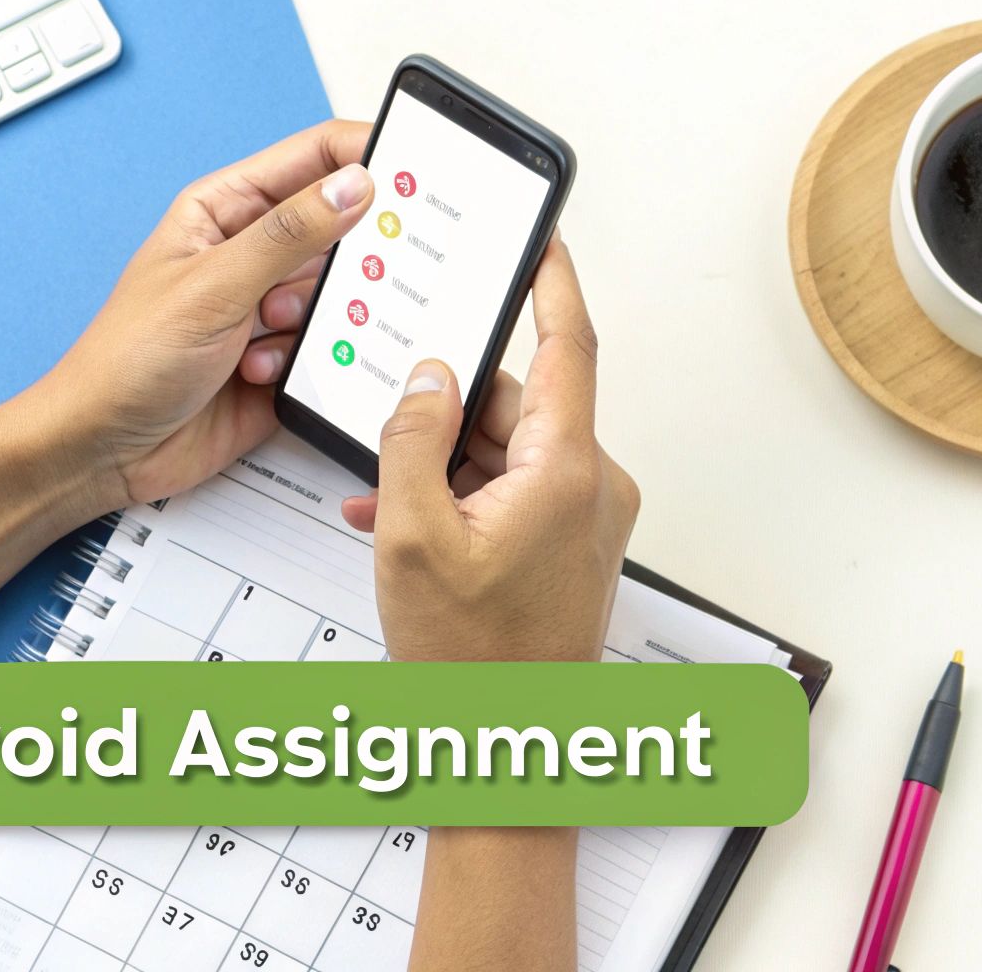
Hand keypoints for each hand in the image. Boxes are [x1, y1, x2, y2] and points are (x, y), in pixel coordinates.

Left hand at [32, 120, 374, 513]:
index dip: (365, 156)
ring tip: (264, 334)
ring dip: (312, 319)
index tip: (414, 172)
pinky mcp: (284, 362)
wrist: (105, 449)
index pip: (313, 158)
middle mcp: (252, 253)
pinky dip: (304, 362)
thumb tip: (354, 185)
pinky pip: (331, 350)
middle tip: (327, 278)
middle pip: (339, 230)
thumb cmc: (128, 358)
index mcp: (227, 210)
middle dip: (345, 259)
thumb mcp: (213, 285)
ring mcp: (269, 309)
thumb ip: (289, 233)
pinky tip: (255, 373)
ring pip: (340, 296)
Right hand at [344, 239, 638, 661]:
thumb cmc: (474, 662)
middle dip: (448, 415)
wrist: (507, 745)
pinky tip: (412, 522)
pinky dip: (463, 496)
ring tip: (389, 507)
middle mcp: (592, 487)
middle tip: (392, 436)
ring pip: (507, 451)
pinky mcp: (572, 544)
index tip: (541, 235)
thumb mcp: (414, 537)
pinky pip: (514, 490)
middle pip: (517, 405)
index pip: (569, 345)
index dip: (551, 281)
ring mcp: (586, 519)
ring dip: (445, 465)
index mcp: (567, 472)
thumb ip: (413, 440)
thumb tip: (427, 376)